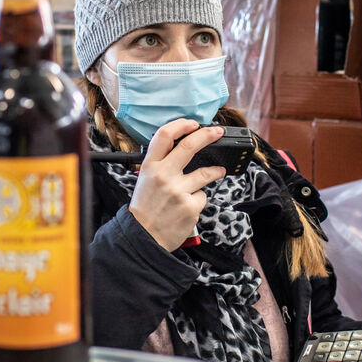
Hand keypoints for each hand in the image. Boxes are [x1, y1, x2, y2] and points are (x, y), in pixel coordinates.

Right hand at [129, 119, 225, 251]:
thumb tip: (184, 149)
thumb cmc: (145, 209)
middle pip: (189, 146)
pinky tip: (188, 207)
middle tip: (217, 132)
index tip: (193, 123)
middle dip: (208, 135)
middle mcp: (163, 175)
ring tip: (218, 171)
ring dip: (215, 171)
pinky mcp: (190, 206)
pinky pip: (203, 196)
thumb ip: (161, 164)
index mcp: (150, 167)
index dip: (181, 125)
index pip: (164, 135)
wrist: (143, 237)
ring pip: (206, 173)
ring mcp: (178, 191)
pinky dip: (198, 200)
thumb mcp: (145, 180)